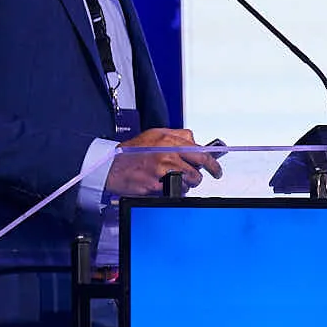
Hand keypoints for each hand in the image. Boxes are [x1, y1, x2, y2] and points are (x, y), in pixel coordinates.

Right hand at [104, 127, 224, 195]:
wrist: (111, 167)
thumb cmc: (131, 152)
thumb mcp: (154, 135)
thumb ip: (177, 136)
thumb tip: (195, 141)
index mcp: (168, 141)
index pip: (200, 152)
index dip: (212, 163)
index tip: (216, 168)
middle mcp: (167, 155)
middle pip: (197, 169)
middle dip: (204, 175)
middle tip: (208, 176)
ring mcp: (162, 171)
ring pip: (188, 182)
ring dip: (186, 184)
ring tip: (175, 179)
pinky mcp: (156, 186)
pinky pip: (175, 192)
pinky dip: (174, 191)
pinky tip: (165, 186)